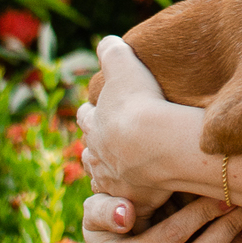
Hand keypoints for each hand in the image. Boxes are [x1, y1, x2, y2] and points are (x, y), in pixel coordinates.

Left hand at [77, 36, 182, 220]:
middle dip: (96, 146)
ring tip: (121, 170)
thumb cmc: (139, 101)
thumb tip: (105, 41)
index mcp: (94, 123)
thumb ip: (112, 51)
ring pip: (102, 177)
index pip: (86, 116)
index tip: (94, 110)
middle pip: (90, 151)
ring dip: (109, 172)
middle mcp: (96, 154)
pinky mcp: (132, 198)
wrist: (154, 142)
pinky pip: (128, 201)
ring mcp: (112, 179)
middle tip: (108, 143)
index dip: (91, 112)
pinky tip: (141, 196)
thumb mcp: (123, 65)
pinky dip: (131, 197)